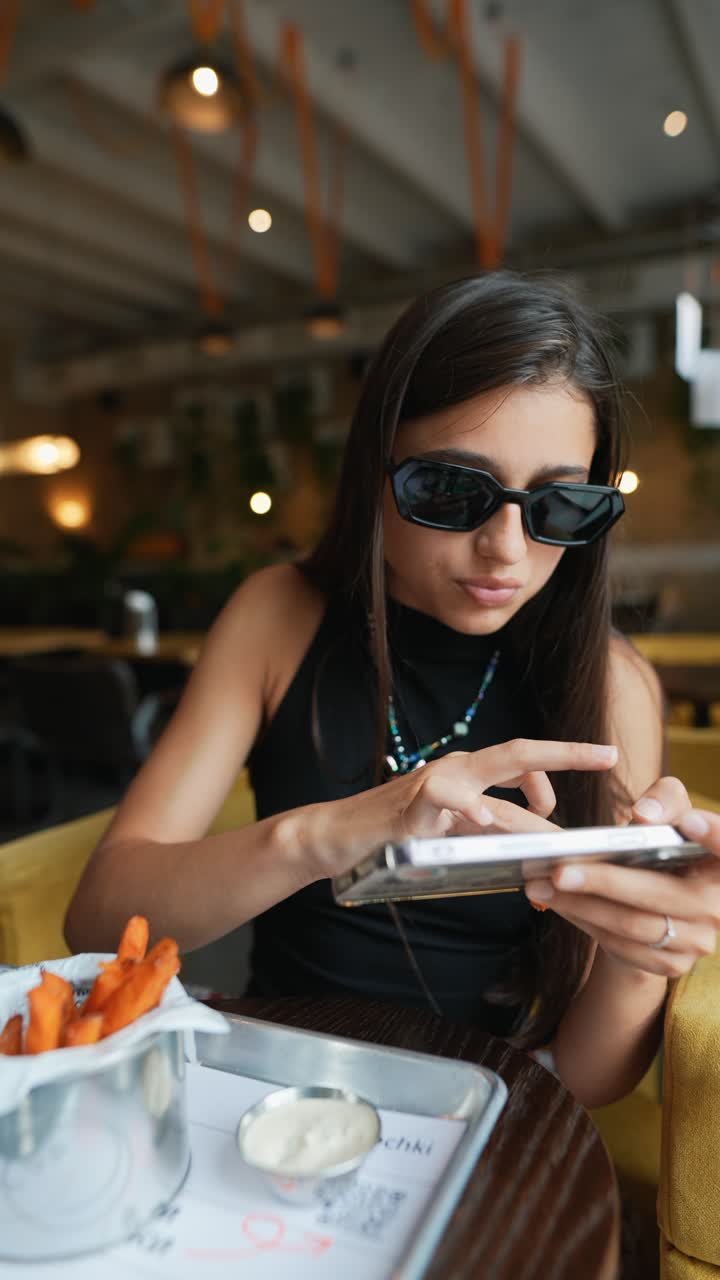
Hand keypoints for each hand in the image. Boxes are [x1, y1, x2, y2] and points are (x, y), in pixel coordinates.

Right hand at [302, 738, 618, 878]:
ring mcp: (431, 783)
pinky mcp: (408, 805)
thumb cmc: (397, 838)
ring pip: (488, 778)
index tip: (603, 764)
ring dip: (526, 804)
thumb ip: (491, 833)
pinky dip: (465, 806)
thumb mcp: (454, 835)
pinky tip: (482, 819)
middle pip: (518, 752)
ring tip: (555, 829)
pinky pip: (441, 799)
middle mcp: (456, 769)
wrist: (336, 838)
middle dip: (566, 752)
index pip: (523, 762)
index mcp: (469, 775)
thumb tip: (538, 850)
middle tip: (609, 755)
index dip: (562, 763)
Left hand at [525, 777, 719, 977]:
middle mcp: (716, 905)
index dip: (714, 834)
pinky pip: (619, 945)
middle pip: (657, 893)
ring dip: (580, 904)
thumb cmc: (661, 848)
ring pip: (630, 924)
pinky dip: (583, 922)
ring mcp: (697, 941)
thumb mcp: (667, 816)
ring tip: (541, 885)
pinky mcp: (670, 965)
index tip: (687, 823)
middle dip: (602, 881)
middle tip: (558, 870)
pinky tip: (556, 904)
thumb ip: (664, 801)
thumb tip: (645, 815)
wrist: (656, 906)